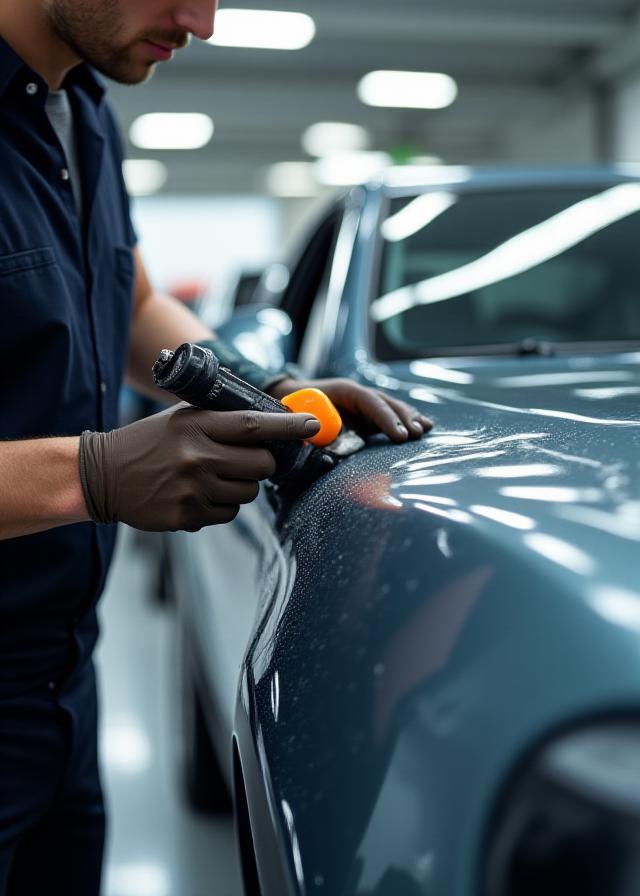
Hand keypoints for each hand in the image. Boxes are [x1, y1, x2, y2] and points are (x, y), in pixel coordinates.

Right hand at [79, 403, 320, 531]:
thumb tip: (271, 424)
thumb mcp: (180, 418)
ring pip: (249, 494)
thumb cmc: (150, 442)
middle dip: (261, 464)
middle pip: (261, 465)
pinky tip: (198, 495)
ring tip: (213, 477)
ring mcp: (193, 490)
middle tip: (244, 460)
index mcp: (196, 426)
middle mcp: (197, 457)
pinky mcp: (188, 516)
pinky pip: (229, 515)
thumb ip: (220, 420)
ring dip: (240, 487)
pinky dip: (221, 507)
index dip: (288, 426)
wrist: (104, 475)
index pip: (253, 425)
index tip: (313, 425)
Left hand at [269, 377, 432, 442]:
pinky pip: (390, 416)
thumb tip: (331, 444)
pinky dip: (406, 421)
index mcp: (344, 391)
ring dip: (409, 418)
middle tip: (416, 434)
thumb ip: (317, 429)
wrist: (291, 399)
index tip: (399, 435)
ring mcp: (364, 404)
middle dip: (403, 418)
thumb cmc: (296, 408)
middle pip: (386, 402)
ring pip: (392, 407)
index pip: (370, 401)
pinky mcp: (367, 415)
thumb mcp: (303, 417)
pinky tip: (424, 427)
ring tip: (425, 429)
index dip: (386, 418)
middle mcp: (358, 395)